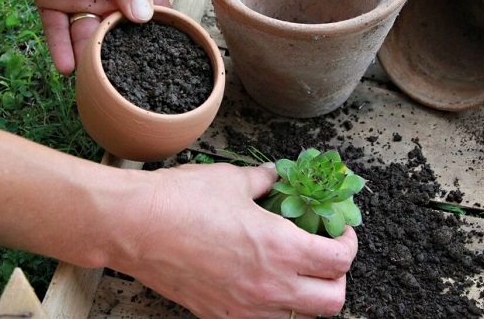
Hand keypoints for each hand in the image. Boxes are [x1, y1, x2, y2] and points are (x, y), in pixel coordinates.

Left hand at [0, 0, 169, 74]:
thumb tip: (144, 17)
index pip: (154, 8)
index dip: (164, 31)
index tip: (171, 58)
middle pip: (122, 30)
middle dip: (125, 53)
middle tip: (127, 78)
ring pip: (90, 34)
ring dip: (90, 56)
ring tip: (94, 76)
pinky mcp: (52, 1)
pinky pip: (59, 31)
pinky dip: (61, 49)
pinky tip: (67, 68)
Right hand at [112, 163, 357, 317]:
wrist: (135, 227)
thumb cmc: (183, 200)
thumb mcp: (232, 180)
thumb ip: (263, 181)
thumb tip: (274, 178)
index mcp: (280, 248)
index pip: (339, 260)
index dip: (348, 242)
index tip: (339, 230)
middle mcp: (269, 286)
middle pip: (333, 301)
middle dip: (338, 277)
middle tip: (324, 253)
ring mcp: (244, 308)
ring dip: (308, 296)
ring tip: (295, 270)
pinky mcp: (220, 316)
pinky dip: (275, 308)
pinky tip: (261, 283)